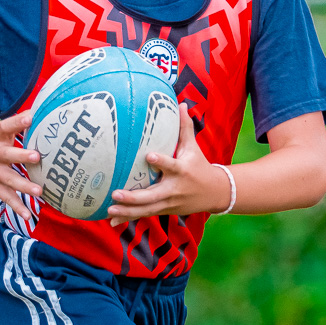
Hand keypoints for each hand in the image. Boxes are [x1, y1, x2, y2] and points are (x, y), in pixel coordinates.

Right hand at [0, 110, 41, 211]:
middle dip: (23, 156)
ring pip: (10, 179)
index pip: (7, 126)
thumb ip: (17, 124)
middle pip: (9, 154)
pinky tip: (28, 216)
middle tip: (37, 156)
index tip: (30, 117)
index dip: (18, 121)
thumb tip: (39, 112)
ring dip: (24, 185)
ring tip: (39, 191)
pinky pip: (6, 197)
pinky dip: (17, 207)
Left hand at [105, 103, 228, 223]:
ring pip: (146, 209)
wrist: (215, 193)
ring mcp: (169, 203)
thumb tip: (181, 103)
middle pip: (153, 195)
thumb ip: (185, 127)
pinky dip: (128, 218)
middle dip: (134, 197)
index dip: (161, 161)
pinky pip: (145, 215)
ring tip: (110, 209)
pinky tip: (112, 221)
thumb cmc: (200, 166)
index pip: (171, 166)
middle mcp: (174, 189)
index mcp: (182, 170)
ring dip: (127, 211)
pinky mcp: (164, 210)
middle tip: (116, 193)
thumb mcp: (194, 147)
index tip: (148, 156)